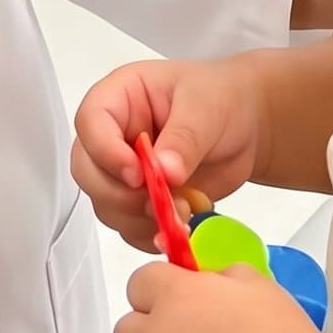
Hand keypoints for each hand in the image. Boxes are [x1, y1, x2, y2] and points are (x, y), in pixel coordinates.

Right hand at [72, 59, 266, 249]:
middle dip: (121, 195)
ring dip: (141, 219)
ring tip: (184, 210)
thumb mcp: (206, 107)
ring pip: (106, 206)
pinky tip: (181, 224)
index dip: (105, 152)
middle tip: (160, 202)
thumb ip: (185, 138)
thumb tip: (165, 171)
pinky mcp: (141, 202)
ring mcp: (124, 172)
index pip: (90, 123)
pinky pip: (130, 228)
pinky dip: (153, 235)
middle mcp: (113, 136)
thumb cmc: (220, 99)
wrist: (245, 127)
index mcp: (119, 98)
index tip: (137, 175)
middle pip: (87, 171)